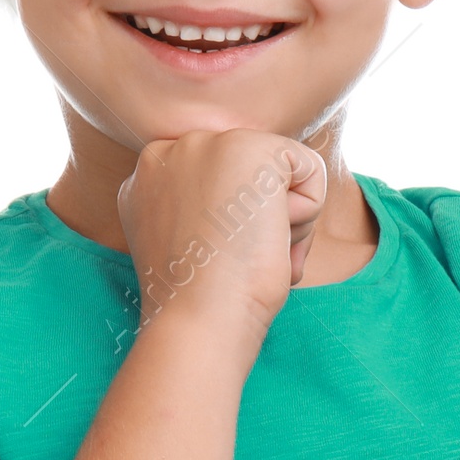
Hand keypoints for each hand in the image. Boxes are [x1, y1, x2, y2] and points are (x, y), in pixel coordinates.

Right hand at [118, 128, 326, 341]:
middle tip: (239, 260)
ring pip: (281, 173)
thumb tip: (257, 207)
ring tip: (253, 251)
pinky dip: (309, 212)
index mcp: (149, 177)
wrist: (199, 317)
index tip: (219, 260)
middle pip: (250, 173)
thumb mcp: (185, 243)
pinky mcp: (250, 146)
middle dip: (259, 218)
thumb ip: (201, 210)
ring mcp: (207, 142)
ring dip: (284, 219)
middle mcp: (170, 150)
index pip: (219, 181)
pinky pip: (310, 170)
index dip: (233, 225)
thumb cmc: (199, 300)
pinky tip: (271, 236)